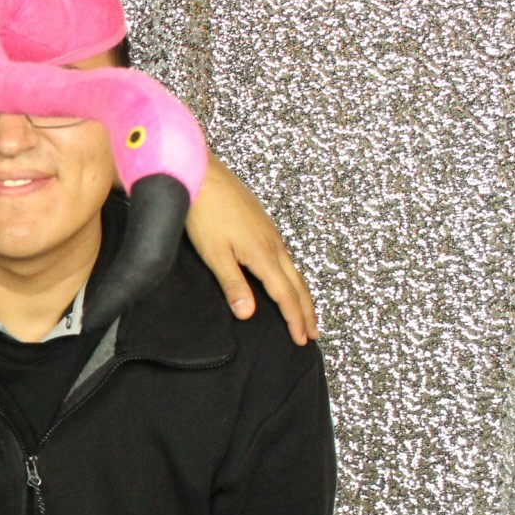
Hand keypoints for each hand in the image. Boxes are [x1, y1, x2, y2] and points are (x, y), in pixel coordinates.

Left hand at [184, 159, 316, 345]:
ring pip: (293, 269)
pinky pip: (285, 256)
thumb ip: (233, 284)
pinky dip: (292, 275)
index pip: (285, 295)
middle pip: (297, 284)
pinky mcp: (263, 224)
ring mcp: (270, 232)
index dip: (293, 319)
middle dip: (306, 311)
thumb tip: (248, 315)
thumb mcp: (214, 254)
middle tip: (313, 334)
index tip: (301, 340)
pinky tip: (286, 278)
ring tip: (305, 312)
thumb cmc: (203, 213)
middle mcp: (273, 243)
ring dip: (302, 294)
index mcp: (263, 254)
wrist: (202, 174)